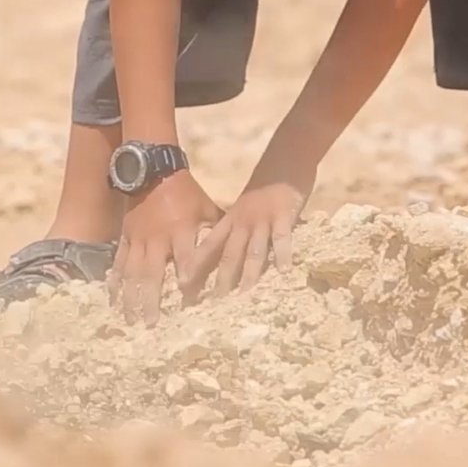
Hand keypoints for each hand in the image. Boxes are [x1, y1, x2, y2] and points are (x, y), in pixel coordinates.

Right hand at [110, 171, 222, 324]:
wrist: (153, 172)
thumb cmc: (186, 193)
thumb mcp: (206, 208)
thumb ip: (218, 231)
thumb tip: (240, 250)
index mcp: (180, 230)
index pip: (185, 255)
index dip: (187, 272)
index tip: (187, 292)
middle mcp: (157, 238)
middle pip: (152, 272)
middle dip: (151, 299)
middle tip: (151, 323)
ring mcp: (138, 240)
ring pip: (132, 273)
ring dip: (131, 298)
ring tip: (131, 320)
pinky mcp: (126, 239)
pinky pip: (118, 263)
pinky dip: (115, 282)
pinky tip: (113, 301)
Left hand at [188, 179, 310, 298]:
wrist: (283, 160)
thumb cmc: (264, 189)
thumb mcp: (242, 209)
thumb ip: (234, 231)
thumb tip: (224, 259)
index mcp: (229, 221)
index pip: (208, 247)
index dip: (195, 267)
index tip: (183, 288)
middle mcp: (242, 222)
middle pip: (228, 255)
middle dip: (220, 281)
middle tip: (213, 305)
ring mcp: (262, 219)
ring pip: (252, 250)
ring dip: (248, 275)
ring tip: (244, 297)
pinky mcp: (283, 215)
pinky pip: (282, 238)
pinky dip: (282, 255)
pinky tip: (284, 271)